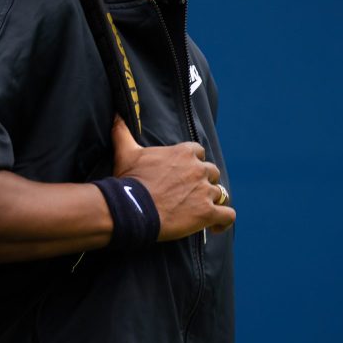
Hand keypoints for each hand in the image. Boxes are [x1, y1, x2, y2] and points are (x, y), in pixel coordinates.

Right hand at [111, 116, 233, 240]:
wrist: (132, 208)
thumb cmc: (130, 180)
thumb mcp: (126, 152)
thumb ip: (123, 132)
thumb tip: (115, 115)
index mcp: (184, 153)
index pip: (198, 152)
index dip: (193, 162)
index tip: (184, 171)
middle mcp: (198, 170)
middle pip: (212, 172)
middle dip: (203, 181)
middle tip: (189, 192)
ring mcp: (205, 192)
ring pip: (219, 193)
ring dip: (211, 201)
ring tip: (200, 210)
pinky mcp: (207, 213)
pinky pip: (227, 215)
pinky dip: (223, 221)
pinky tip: (215, 227)